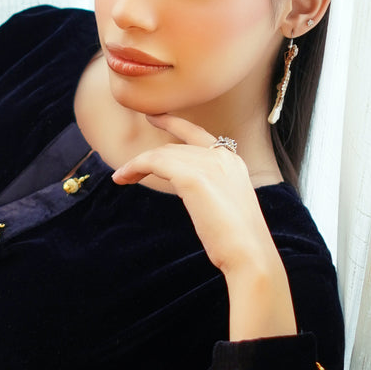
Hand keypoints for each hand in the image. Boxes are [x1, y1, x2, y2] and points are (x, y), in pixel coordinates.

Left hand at [112, 114, 296, 337]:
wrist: (249, 253)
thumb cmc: (237, 240)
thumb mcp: (225, 205)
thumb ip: (210, 190)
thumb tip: (189, 189)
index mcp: (233, 161)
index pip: (197, 133)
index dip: (173, 123)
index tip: (154, 116)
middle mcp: (222, 156)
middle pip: (174, 147)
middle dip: (148, 157)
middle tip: (127, 171)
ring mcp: (209, 163)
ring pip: (162, 154)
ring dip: (137, 164)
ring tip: (121, 178)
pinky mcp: (193, 176)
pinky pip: (154, 162)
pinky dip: (135, 167)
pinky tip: (123, 178)